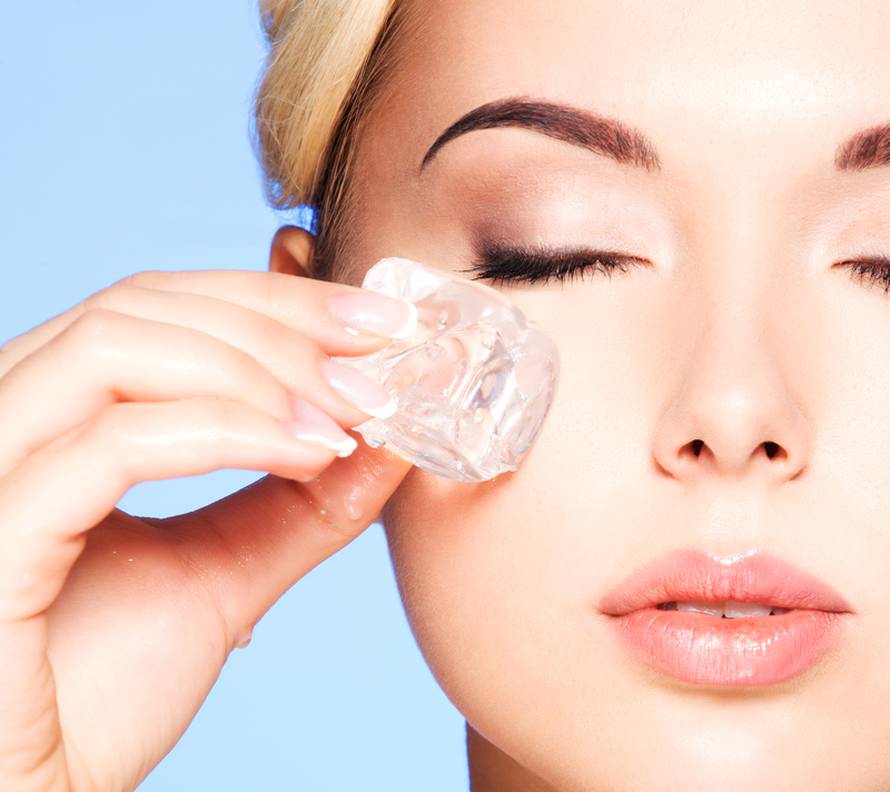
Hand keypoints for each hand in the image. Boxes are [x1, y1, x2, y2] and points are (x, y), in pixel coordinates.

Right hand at [0, 268, 414, 791]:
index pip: (160, 305)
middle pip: (144, 304)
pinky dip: (227, 431)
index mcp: (51, 417)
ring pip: (120, 344)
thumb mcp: (225, 572)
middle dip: (280, 324)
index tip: (379, 322)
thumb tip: (384, 434)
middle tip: (381, 361)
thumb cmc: (105, 692)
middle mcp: (4, 418)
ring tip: (350, 418)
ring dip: (260, 370)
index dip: (276, 301)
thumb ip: (298, 502)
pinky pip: (110, 442)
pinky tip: (311, 452)